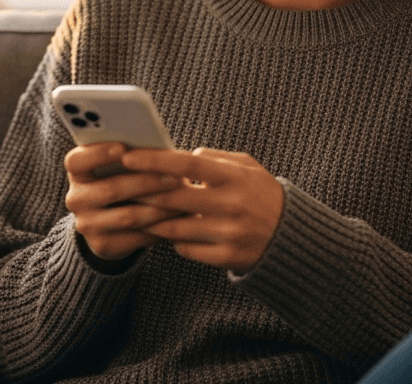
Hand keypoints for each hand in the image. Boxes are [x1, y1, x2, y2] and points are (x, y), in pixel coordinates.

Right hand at [64, 142, 184, 263]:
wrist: (108, 223)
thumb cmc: (122, 180)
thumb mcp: (118, 167)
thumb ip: (131, 157)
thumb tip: (162, 151)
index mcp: (77, 172)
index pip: (77, 160)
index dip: (99, 153)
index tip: (123, 147)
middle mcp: (75, 198)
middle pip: (112, 188)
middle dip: (148, 182)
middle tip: (176, 177)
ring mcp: (86, 224)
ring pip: (129, 216)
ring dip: (160, 207)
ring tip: (184, 199)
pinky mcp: (102, 245)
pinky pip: (136, 237)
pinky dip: (160, 227)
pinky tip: (178, 220)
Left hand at [119, 147, 283, 273]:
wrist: (292, 236)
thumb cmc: (261, 194)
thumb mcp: (246, 167)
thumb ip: (213, 158)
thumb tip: (178, 155)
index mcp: (234, 177)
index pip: (187, 164)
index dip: (154, 160)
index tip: (128, 157)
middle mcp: (231, 205)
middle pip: (174, 197)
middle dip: (142, 192)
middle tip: (119, 187)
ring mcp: (229, 233)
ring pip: (174, 227)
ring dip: (151, 220)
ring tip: (135, 211)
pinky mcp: (227, 257)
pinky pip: (186, 249)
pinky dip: (173, 240)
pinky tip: (168, 232)